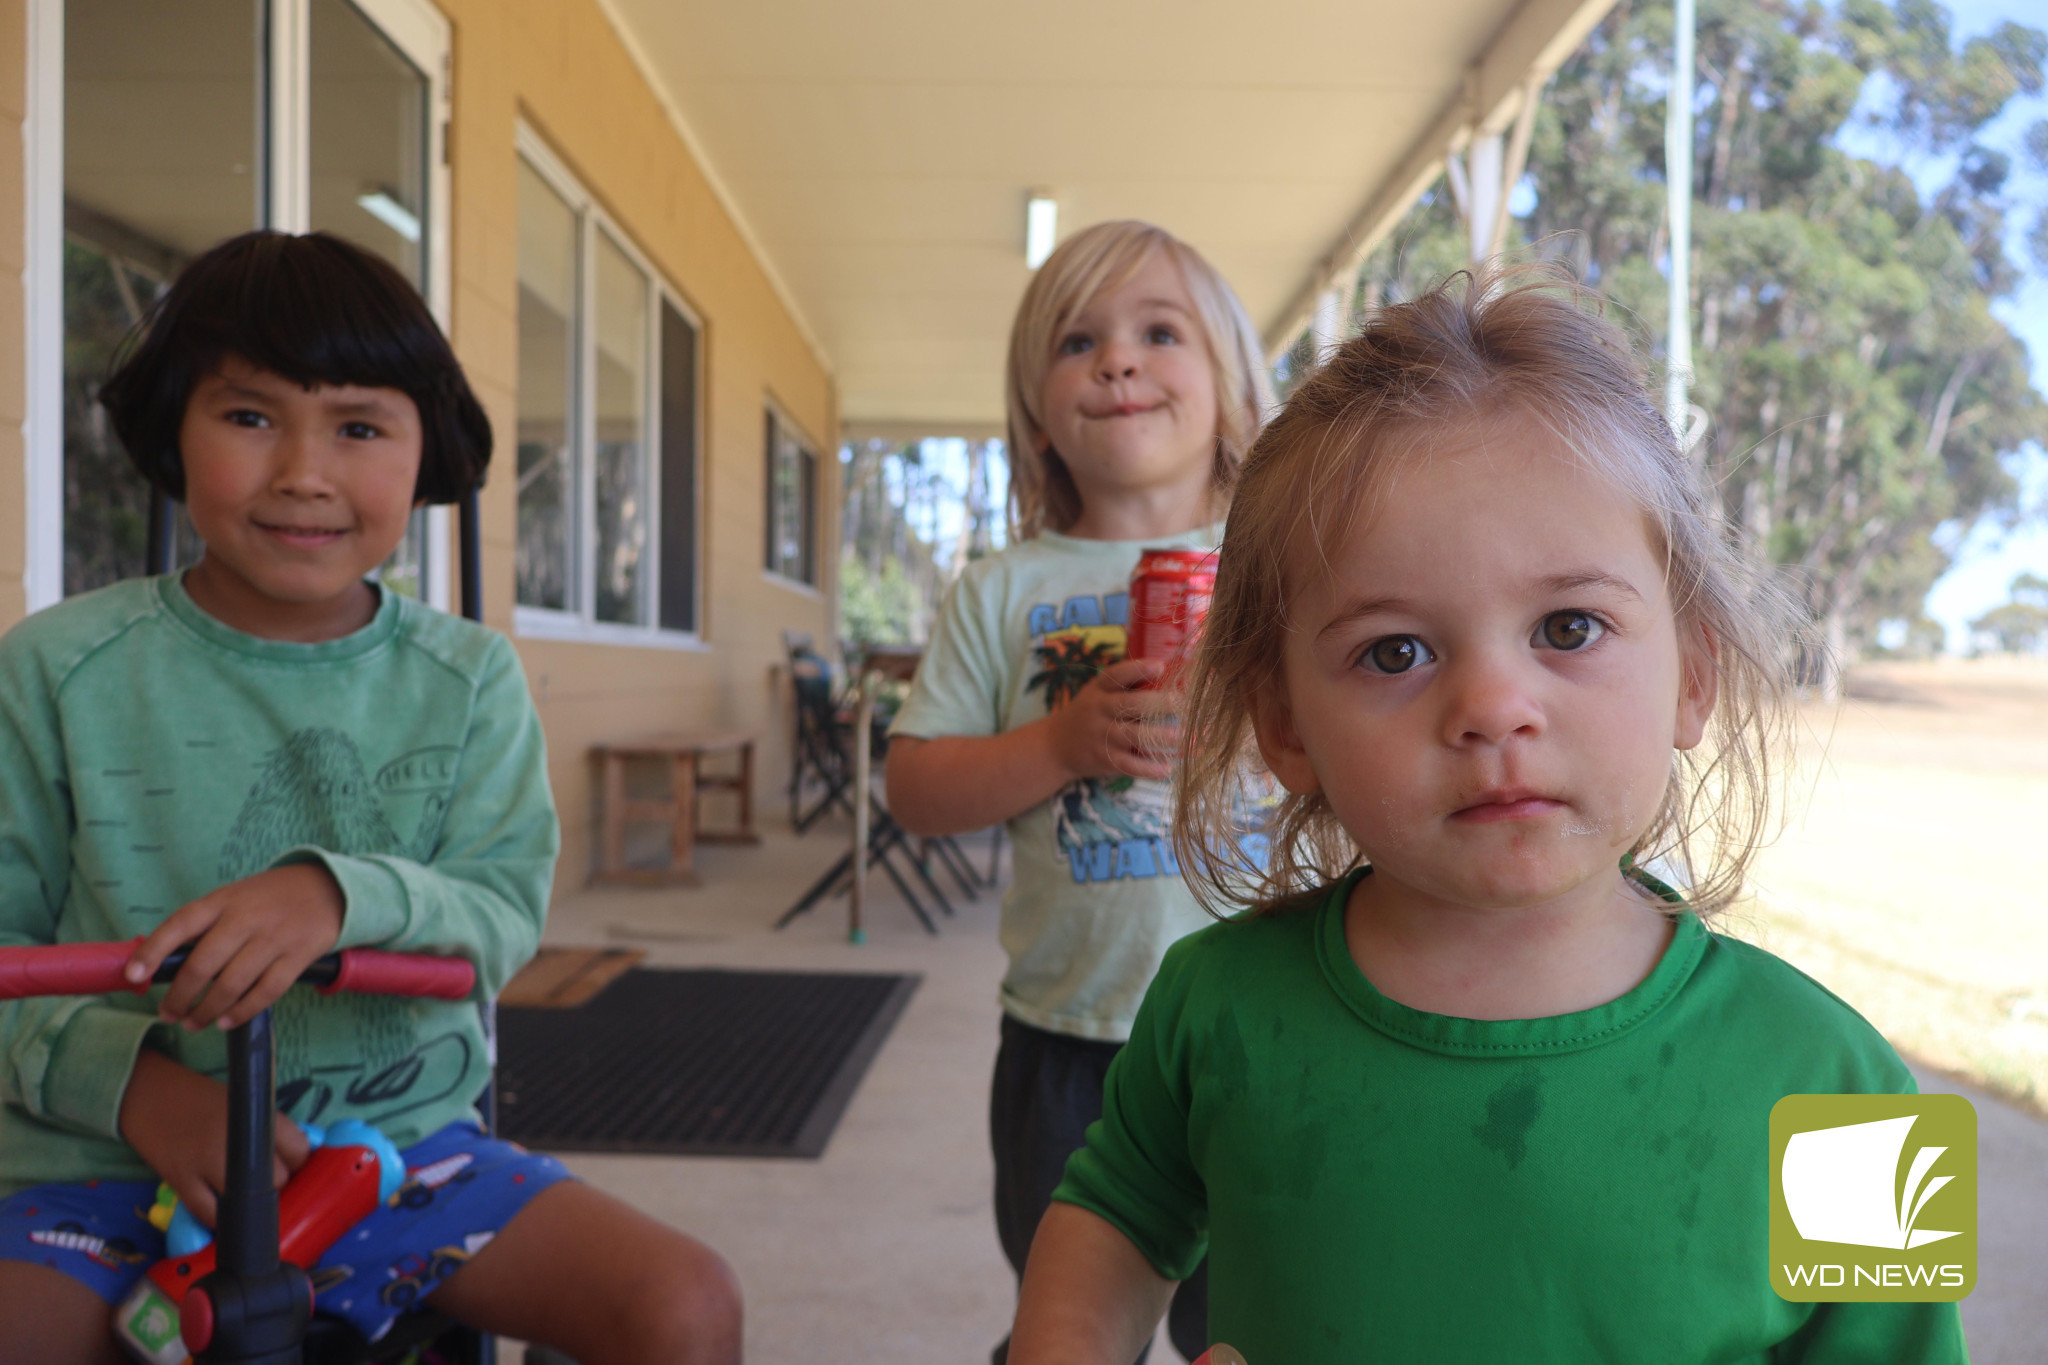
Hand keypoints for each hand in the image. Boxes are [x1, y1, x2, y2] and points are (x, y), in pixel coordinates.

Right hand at [119, 1049, 310, 1228]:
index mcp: (254, 1115)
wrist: (148, 1094)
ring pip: (247, 1201)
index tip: (290, 1162)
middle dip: (275, 1182)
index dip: (298, 1160)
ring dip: (249, 1203)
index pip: (298, 1149)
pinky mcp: (180, 1181)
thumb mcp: (242, 1101)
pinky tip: (223, 1210)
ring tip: (244, 1193)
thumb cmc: (200, 1097)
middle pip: (277, 1179)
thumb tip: (297, 1155)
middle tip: (263, 1177)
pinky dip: (220, 1218)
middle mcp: (233, 1140)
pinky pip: (209, 1214)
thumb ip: (268, 1126)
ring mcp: (205, 1163)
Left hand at [123, 863, 345, 1030]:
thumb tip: (160, 964)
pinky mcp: (298, 956)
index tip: (133, 975)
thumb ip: (203, 926)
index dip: (153, 950)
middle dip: (180, 996)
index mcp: (223, 901)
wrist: (327, 888)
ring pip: (232, 984)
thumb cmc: (268, 899)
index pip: (181, 924)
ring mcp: (274, 938)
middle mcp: (246, 918)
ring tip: (193, 1023)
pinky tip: (226, 1021)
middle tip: (168, 1013)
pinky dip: (242, 1011)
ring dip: (206, 1010)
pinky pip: (266, 991)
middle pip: (203, 964)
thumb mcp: (233, 898)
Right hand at [1045, 658, 1181, 782]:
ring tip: (1183, 736)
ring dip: (1160, 736)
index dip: (1138, 669)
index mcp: (1099, 689)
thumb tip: (1172, 675)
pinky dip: (1149, 768)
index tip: (1161, 666)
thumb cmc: (1089, 714)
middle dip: (1159, 703)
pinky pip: (1129, 765)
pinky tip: (1167, 769)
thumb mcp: (1098, 693)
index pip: (1117, 675)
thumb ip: (1127, 686)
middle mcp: (1099, 710)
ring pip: (1134, 735)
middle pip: (1130, 704)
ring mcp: (1102, 735)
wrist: (1055, 746)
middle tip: (1183, 703)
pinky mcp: (1104, 760)